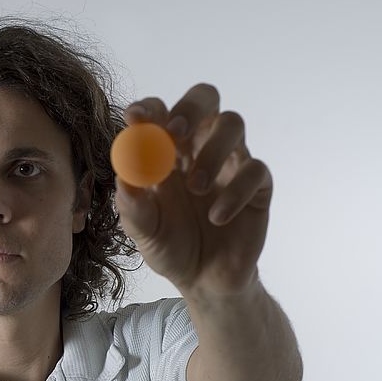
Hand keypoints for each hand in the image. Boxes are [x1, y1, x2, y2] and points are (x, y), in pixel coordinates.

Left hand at [114, 83, 272, 299]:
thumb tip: (124, 176)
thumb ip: (132, 205)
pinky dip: (235, 192)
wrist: (204, 281)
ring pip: (233, 124)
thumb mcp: (143, 231)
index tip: (135, 118)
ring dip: (212, 151)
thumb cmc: (169, 247)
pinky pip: (255, 170)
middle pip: (204, 99)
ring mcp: (231, 163)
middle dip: (190, 108)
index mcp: (165, 151)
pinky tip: (217, 218)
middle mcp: (199, 148)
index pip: (159, 112)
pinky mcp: (257, 186)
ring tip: (196, 188)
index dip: (148, 109)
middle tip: (176, 133)